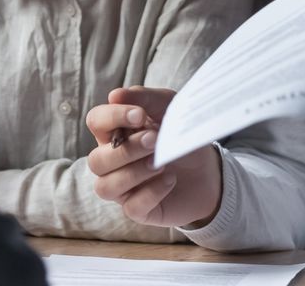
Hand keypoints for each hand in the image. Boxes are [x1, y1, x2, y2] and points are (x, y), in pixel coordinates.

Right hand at [85, 86, 222, 227]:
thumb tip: (115, 95)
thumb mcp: (169, 109)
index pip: (96, 122)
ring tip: (161, 163)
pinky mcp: (138, 209)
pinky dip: (151, 192)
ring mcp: (122, 188)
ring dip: (133, 173)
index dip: (112, 117)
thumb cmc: (179, 136)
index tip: (139, 115)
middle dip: (126, 150)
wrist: (208, 170)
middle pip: (96, 160)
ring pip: (105, 187)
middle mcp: (112, 162)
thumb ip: (145, 99)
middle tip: (154, 140)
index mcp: (114, 133)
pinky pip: (131, 207)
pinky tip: (170, 180)